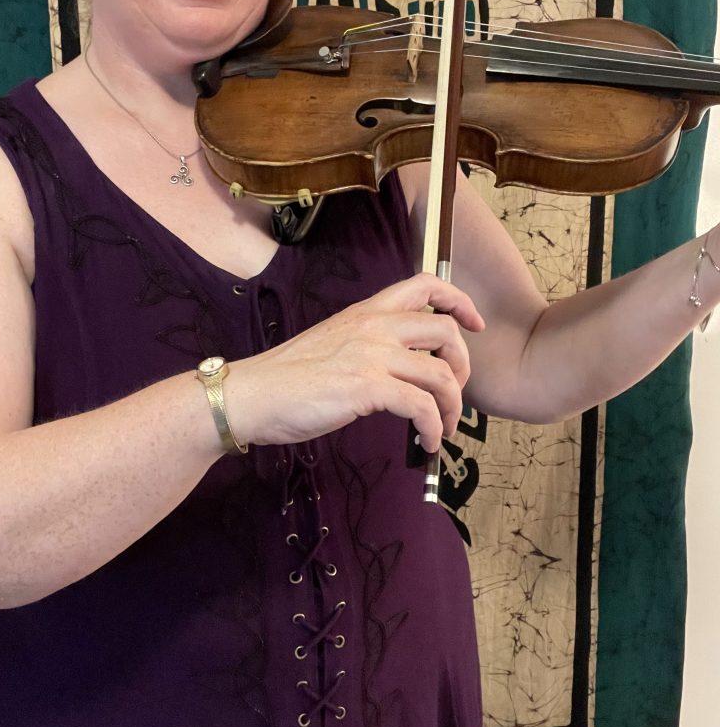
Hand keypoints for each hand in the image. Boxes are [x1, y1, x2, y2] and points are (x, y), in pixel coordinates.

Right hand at [224, 273, 484, 452]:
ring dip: (453, 407)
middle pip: (446, 332)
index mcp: (366, 312)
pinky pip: (422, 407)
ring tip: (445, 428)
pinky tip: (428, 442)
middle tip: (455, 393)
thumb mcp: (334, 344)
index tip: (473, 324)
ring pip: (440, 374)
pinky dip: (434, 428)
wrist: (252, 395)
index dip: (459, 301)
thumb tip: (402, 366)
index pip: (424, 285)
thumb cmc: (287, 378)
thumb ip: (368, 345)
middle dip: (463, 366)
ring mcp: (371, 356)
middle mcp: (373, 327)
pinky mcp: (366, 388)